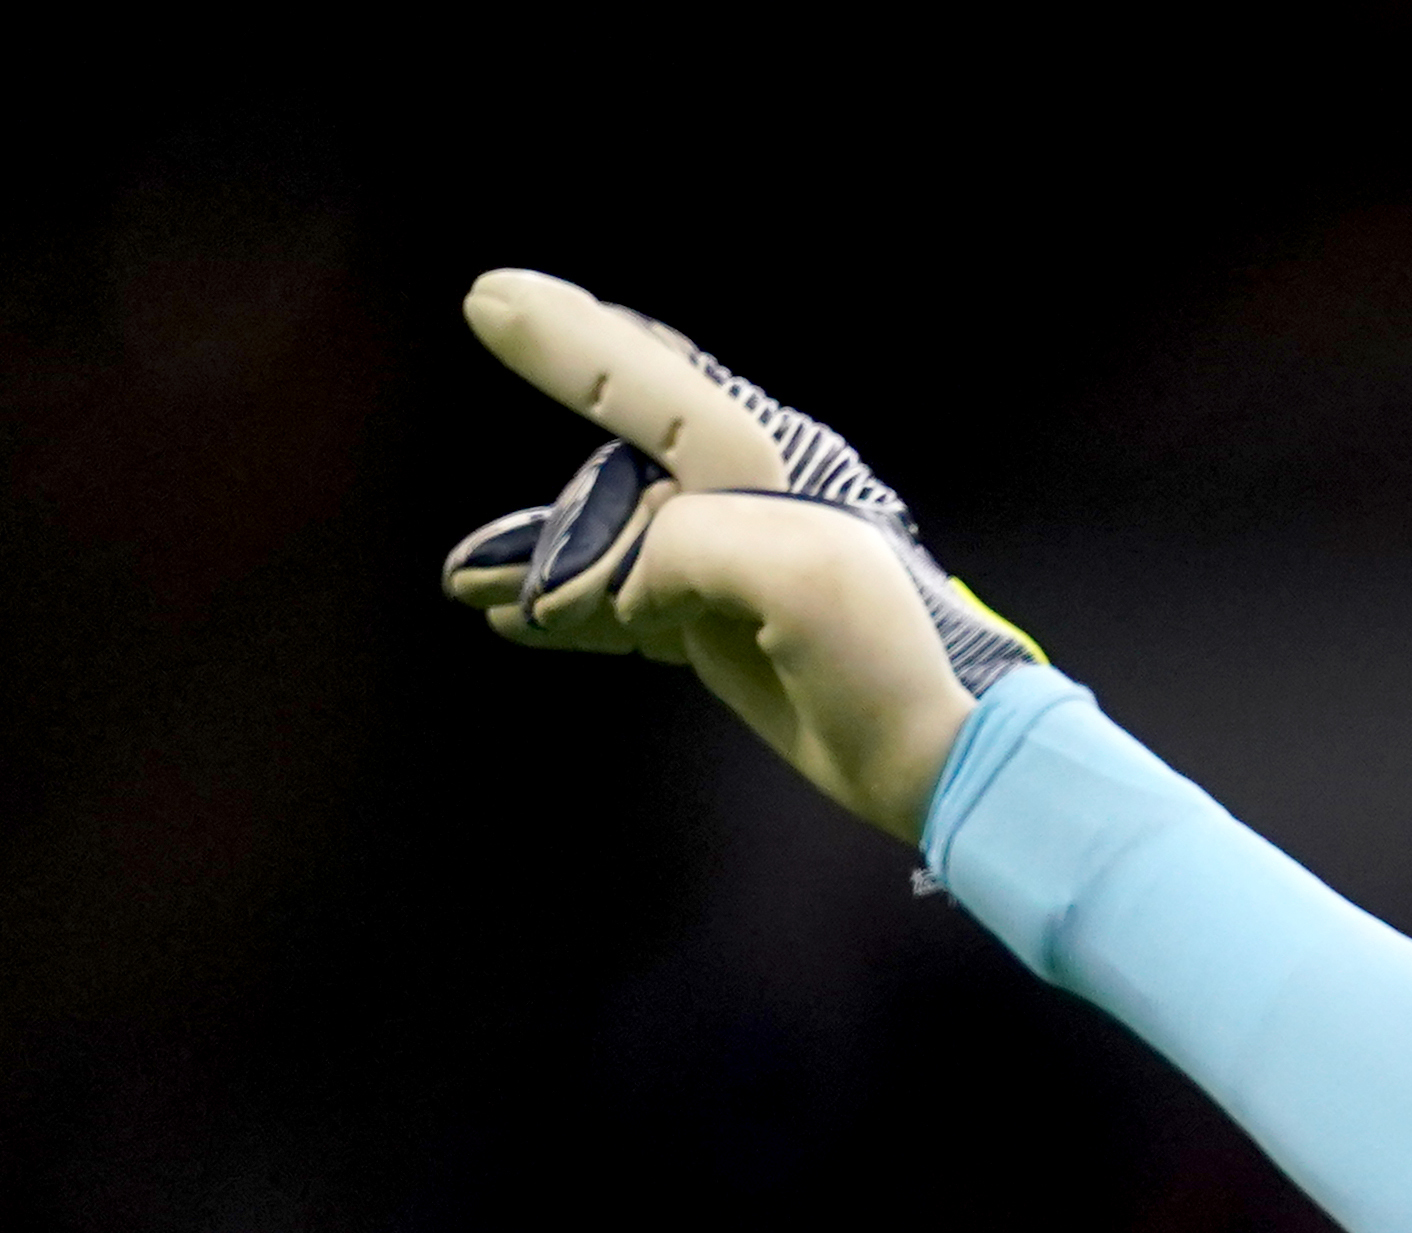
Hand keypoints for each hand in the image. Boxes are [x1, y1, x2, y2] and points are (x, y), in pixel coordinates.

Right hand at [437, 271, 1042, 840]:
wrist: (943, 757)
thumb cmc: (891, 656)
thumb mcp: (793, 579)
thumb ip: (680, 549)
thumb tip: (620, 581)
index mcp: (771, 464)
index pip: (651, 383)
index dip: (569, 341)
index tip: (487, 298)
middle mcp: (750, 498)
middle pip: (620, 469)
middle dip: (550, 499)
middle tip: (475, 549)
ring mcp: (737, 562)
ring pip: (611, 541)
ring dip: (538, 561)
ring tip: (468, 583)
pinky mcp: (731, 628)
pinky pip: (629, 603)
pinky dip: (572, 610)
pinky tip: (516, 619)